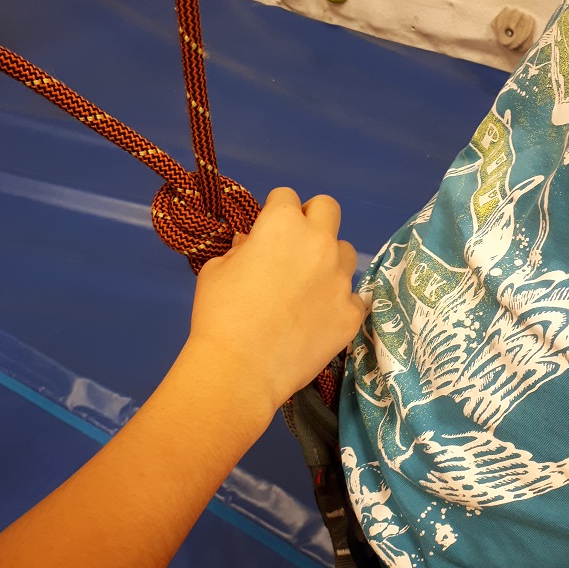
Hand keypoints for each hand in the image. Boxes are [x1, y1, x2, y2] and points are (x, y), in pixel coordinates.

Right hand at [189, 187, 364, 413]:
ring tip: (308, 287)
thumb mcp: (216, 270)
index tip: (267, 231)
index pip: (286, 197)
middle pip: (328, 209)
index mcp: (283, 224)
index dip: (274, 212)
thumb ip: (241, 249)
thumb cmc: (219, 314)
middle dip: (312, 219)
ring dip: (328, 260)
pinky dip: (337, 302)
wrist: (240, 369)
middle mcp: (319, 243)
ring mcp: (340, 279)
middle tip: (295, 246)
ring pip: (345, 252)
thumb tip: (251, 245)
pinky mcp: (352, 313)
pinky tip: (318, 318)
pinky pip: (351, 297)